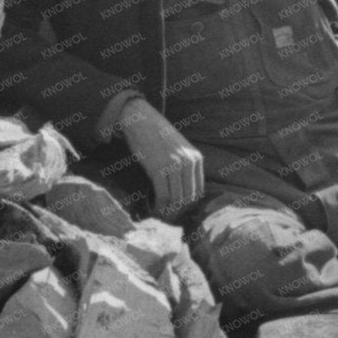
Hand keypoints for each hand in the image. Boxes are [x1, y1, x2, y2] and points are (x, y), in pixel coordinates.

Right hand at [116, 99, 205, 213]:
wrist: (140, 119)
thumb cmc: (156, 135)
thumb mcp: (178, 149)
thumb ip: (183, 166)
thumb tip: (181, 193)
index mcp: (196, 158)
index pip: (198, 191)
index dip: (188, 205)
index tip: (177, 212)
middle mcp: (188, 162)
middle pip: (188, 198)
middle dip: (178, 211)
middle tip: (166, 218)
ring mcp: (174, 165)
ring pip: (176, 199)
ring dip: (168, 211)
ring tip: (159, 215)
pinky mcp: (159, 169)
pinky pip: (163, 196)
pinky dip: (158, 206)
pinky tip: (153, 209)